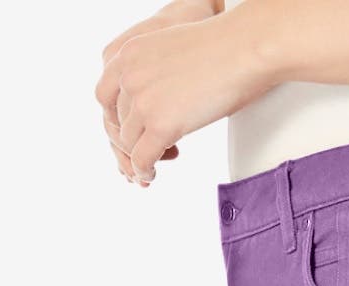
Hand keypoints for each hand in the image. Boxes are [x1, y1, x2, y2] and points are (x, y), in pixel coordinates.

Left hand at [98, 2, 217, 180]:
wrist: (243, 49)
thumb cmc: (220, 48)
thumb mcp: (170, 51)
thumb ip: (152, 71)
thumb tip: (154, 98)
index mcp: (128, 53)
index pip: (105, 95)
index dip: (118, 117)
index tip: (133, 129)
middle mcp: (129, 75)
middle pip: (117, 122)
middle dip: (132, 139)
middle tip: (151, 148)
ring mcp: (143, 101)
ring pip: (129, 143)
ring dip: (143, 155)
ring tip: (162, 158)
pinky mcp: (160, 125)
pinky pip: (142, 158)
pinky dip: (145, 170)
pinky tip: (152, 173)